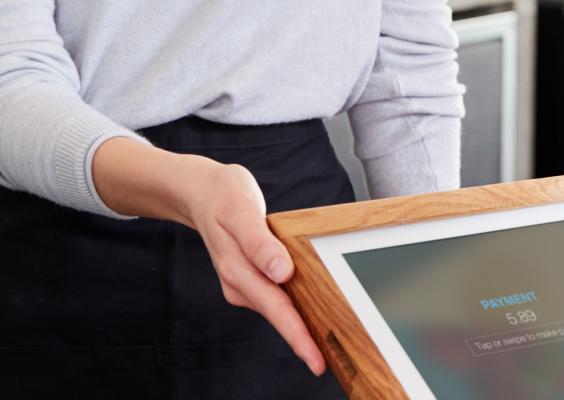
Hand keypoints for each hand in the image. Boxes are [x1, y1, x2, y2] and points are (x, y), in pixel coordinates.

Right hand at [180, 164, 324, 374]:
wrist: (201, 193)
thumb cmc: (223, 196)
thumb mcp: (242, 210)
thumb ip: (260, 243)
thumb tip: (281, 272)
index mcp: (238, 269)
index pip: (276, 308)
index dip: (298, 336)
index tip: (316, 360)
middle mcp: (240, 282)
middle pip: (278, 315)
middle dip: (302, 341)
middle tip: (325, 364)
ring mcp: (243, 283)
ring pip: (276, 308)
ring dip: (298, 327)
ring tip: (324, 347)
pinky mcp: (249, 279)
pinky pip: (274, 297)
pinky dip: (291, 308)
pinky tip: (308, 314)